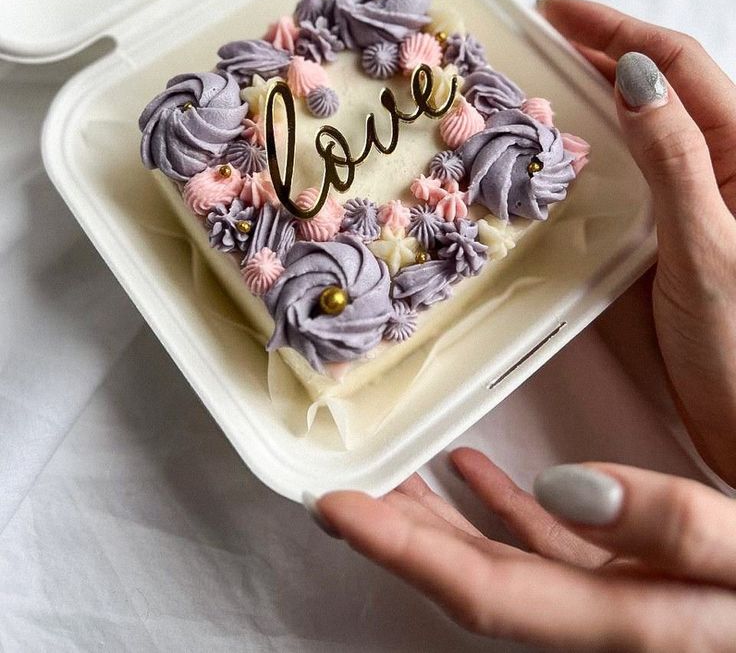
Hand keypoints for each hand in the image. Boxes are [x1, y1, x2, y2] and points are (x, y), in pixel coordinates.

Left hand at [312, 451, 735, 650]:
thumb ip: (671, 525)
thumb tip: (559, 484)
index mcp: (623, 618)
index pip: (483, 591)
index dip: (400, 553)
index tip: (335, 508)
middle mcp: (603, 615)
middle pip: (475, 582)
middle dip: (399, 539)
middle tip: (339, 485)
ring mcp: (613, 594)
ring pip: (502, 560)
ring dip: (439, 518)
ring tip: (389, 470)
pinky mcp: (631, 572)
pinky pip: (550, 542)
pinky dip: (504, 505)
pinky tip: (475, 469)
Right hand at [537, 0, 735, 484]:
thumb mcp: (705, 248)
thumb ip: (673, 160)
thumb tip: (634, 75)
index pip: (677, 65)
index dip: (615, 30)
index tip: (553, 11)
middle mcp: (722, 166)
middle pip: (661, 84)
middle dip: (601, 49)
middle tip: (537, 37)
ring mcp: (697, 197)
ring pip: (646, 123)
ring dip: (596, 95)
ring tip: (542, 79)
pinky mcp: (673, 231)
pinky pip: (633, 170)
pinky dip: (595, 146)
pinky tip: (561, 149)